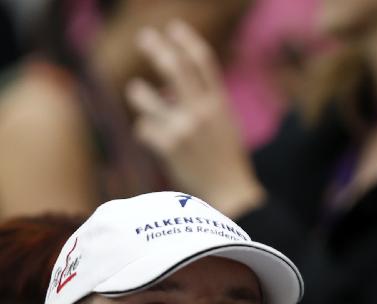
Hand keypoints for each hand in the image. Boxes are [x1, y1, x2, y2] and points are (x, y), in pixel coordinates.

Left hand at [125, 20, 264, 217]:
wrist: (231, 194)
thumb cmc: (227, 161)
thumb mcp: (226, 126)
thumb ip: (203, 105)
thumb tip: (168, 88)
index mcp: (221, 105)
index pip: (203, 63)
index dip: (187, 41)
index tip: (174, 28)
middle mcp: (202, 111)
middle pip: (174, 68)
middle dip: (157, 49)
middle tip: (145, 37)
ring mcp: (183, 128)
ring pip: (145, 96)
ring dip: (138, 93)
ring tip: (137, 91)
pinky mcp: (167, 146)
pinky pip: (143, 128)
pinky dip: (147, 133)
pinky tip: (157, 143)